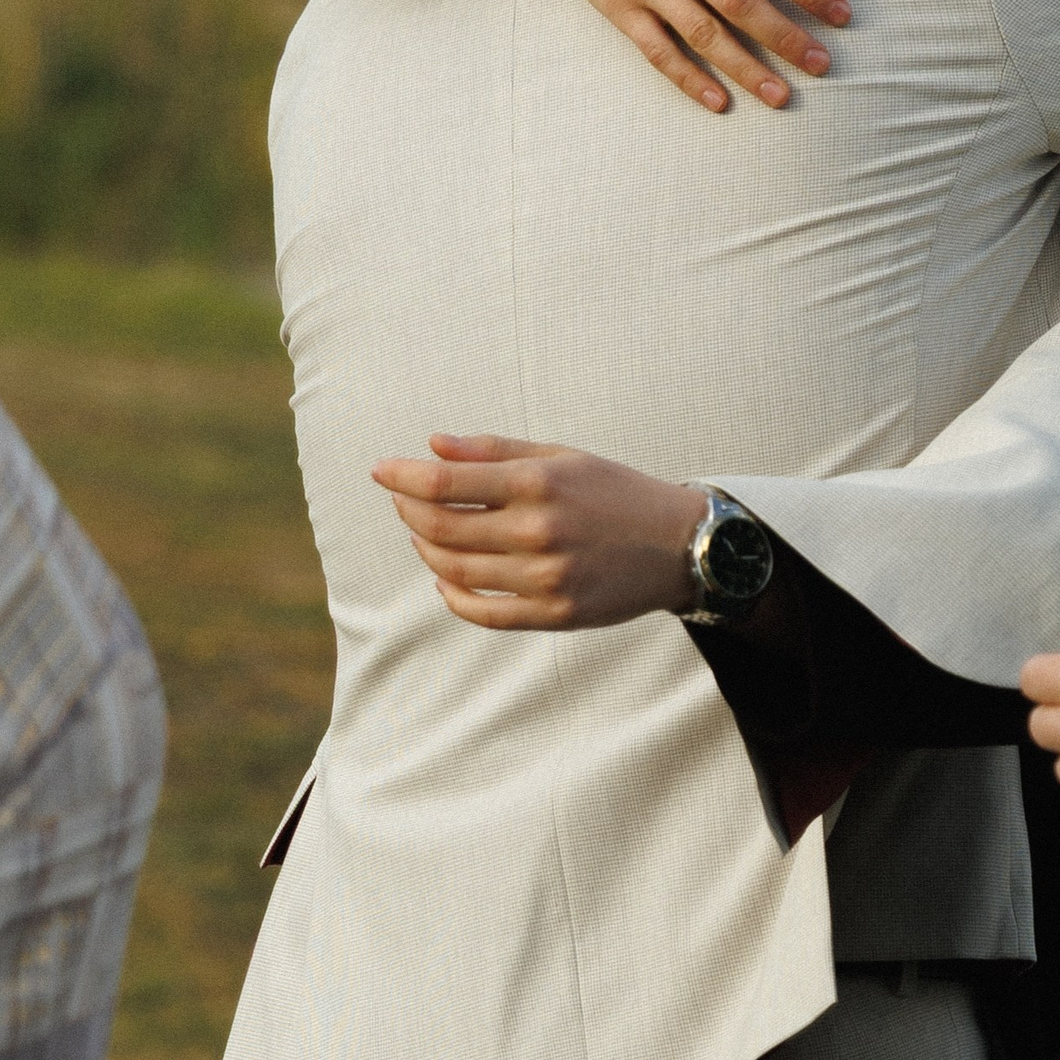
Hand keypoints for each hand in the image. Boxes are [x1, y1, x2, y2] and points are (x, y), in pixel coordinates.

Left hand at [372, 434, 708, 628]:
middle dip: (410, 511)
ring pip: (456, 571)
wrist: (679, 546)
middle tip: (403, 500)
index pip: (446, 483)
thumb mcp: (561, 457)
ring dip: (427, 551)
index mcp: (538, 483)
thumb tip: (432, 446)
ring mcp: (547, 577)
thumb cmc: (615, 493)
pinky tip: (446, 580)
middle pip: (442, 528)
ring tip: (425, 534)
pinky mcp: (556, 614)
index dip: (402, 477)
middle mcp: (539, 531)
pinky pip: (484, 613)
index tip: (380, 471)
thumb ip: (494, 451)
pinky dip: (453, 598)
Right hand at [403, 0, 850, 112]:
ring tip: (782, 96)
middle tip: (822, 65)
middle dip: (787, 38)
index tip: (840, 16)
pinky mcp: (622, 10)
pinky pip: (659, 51)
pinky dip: (689, 78)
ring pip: (704, 35)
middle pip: (742, 3)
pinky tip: (719, 101)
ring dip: (746, 69)